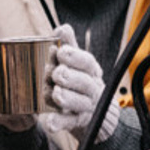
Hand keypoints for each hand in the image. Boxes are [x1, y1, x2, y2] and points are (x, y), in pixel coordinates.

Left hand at [39, 26, 120, 143]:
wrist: (99, 115)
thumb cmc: (83, 83)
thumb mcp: (79, 64)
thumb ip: (70, 46)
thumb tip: (63, 27)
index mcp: (90, 72)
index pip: (87, 63)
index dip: (75, 57)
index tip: (61, 51)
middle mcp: (91, 88)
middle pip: (85, 83)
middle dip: (71, 77)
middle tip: (58, 73)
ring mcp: (86, 106)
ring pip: (79, 103)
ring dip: (68, 98)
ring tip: (57, 94)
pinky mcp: (78, 122)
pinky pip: (69, 123)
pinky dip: (60, 123)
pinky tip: (50, 123)